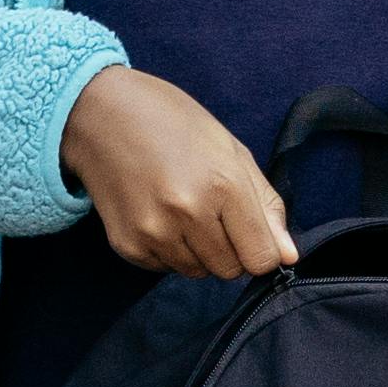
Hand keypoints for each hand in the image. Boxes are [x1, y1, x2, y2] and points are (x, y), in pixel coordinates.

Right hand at [62, 66, 298, 277]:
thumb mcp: (230, 150)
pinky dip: (168, 250)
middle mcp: (188, 213)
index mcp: (223, 185)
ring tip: (181, 208)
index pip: (261, 258)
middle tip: (211, 210)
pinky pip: (165, 268)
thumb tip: (288, 255)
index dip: (262, 249)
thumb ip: (265, 205)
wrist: (99, 113)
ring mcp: (154, 232)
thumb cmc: (171, 122)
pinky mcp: (127, 245)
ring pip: (198, 272)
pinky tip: (157, 213)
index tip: (251, 231)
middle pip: (230, 270)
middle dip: (230, 249)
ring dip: (198, 251)